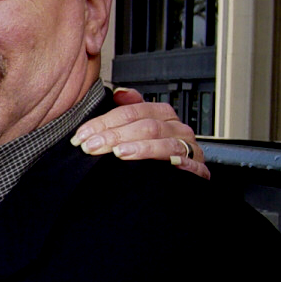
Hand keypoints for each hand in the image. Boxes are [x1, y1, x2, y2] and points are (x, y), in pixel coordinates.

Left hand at [71, 87, 209, 179]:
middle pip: (146, 126)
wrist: (172, 188)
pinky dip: (177, 164)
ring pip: (165, 143)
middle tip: (91, 146)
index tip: (82, 135)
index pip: (131, 112)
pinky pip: (190, 164)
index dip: (104, 122)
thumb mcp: (136, 129)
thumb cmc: (152, 155)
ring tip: (118, 153)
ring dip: (140, 148)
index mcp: (162, 115)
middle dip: (115, 135)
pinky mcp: (198, 170)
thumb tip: (119, 92)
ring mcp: (189, 149)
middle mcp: (177, 129)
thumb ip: (128, 109)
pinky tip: (163, 166)